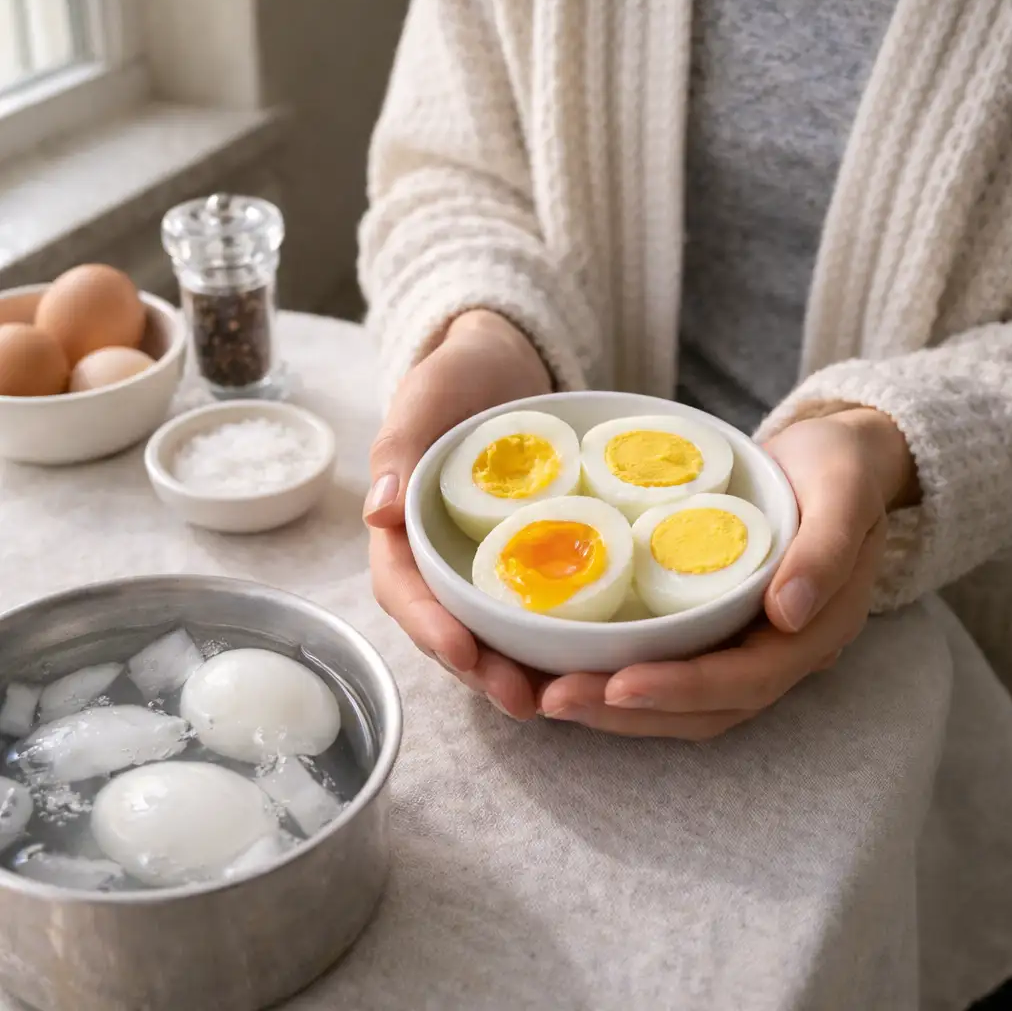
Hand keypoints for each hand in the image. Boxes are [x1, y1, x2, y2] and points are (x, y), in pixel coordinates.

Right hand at [365, 309, 551, 719]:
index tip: (463, 652)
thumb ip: (399, 445)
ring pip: (489, 629)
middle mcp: (440, 555)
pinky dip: (550, 638)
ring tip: (558, 700)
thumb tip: (378, 512)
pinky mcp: (524, 558)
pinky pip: (532, 606)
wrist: (505, 361)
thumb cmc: (457, 374)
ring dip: (516, 669)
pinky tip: (584, 661)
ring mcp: (481, 561)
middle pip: (448, 626)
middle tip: (523, 700)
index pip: (404, 589)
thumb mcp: (425, 396)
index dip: (428, 626)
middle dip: (480, 669)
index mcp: (403, 527)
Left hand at [537, 407, 919, 737]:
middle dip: (627, 712)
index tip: (620, 686)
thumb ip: (827, 550)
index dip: (683, 690)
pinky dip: (619, 677)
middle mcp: (779, 652)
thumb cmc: (842, 469)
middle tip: (556, 699)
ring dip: (615, 708)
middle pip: (704, 708)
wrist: (836, 460)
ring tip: (548, 695)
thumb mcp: (845, 492)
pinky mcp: (716, 628)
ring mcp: (746, 645)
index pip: (746, 679)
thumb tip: (787, 615)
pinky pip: (669, 667)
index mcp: (815, 631)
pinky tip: (568, 666)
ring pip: (681, 702)